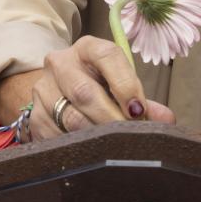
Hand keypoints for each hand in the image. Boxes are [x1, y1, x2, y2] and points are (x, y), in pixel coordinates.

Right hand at [28, 36, 174, 139]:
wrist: (58, 91)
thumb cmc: (98, 86)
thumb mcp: (119, 84)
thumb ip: (141, 100)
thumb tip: (165, 119)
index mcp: (87, 48)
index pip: (107, 56)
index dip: (125, 83)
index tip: (139, 111)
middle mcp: (61, 63)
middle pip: (85, 91)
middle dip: (111, 118)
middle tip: (129, 137)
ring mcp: (44, 89)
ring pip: (71, 118)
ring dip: (97, 136)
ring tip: (115, 148)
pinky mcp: (35, 116)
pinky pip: (58, 136)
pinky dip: (79, 148)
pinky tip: (92, 153)